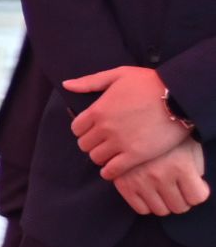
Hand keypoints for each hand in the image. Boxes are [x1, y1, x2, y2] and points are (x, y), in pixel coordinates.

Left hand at [67, 65, 191, 179]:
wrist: (181, 96)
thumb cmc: (150, 82)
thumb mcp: (118, 75)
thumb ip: (90, 82)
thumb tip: (67, 85)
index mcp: (98, 110)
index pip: (76, 129)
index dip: (84, 130)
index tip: (94, 130)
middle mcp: (105, 128)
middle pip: (85, 145)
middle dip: (92, 143)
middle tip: (103, 142)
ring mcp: (119, 142)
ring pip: (97, 158)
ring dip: (102, 156)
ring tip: (112, 152)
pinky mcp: (135, 155)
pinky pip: (112, 171)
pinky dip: (110, 171)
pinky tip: (115, 167)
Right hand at [116, 136, 211, 215]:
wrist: (134, 122)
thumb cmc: (168, 134)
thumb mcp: (190, 146)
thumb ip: (196, 167)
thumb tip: (196, 185)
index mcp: (181, 166)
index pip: (197, 197)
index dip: (197, 192)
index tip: (193, 186)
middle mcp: (160, 176)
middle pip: (179, 207)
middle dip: (182, 200)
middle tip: (178, 189)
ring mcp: (140, 182)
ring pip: (160, 210)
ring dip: (165, 203)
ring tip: (163, 190)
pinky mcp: (124, 185)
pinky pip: (141, 209)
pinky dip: (147, 204)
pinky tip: (149, 192)